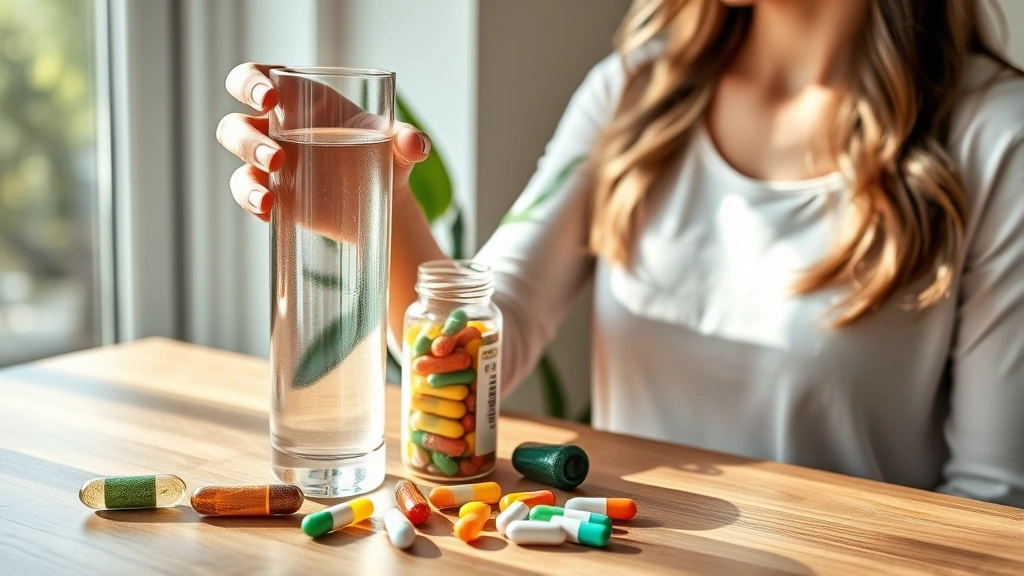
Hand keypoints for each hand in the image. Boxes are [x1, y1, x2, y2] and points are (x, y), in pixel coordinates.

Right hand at [216, 62, 430, 222]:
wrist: (383, 199)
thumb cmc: (383, 155)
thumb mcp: (398, 146)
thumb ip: (408, 140)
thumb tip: (414, 144)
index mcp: (300, 99)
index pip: (257, 79)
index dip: (250, 83)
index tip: (268, 98)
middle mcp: (277, 127)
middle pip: (236, 123)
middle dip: (247, 139)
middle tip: (278, 158)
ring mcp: (269, 160)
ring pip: (237, 160)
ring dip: (248, 173)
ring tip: (270, 196)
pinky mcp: (272, 191)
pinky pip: (245, 192)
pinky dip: (251, 201)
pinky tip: (270, 213)